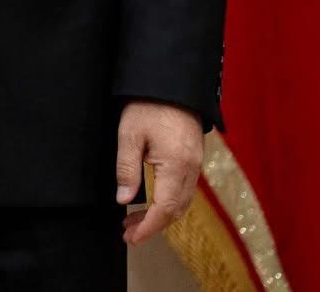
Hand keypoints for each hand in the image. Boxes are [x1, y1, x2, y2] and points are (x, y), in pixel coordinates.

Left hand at [116, 100, 203, 243]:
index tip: (131, 238)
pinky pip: (185, 189)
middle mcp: (192, 169)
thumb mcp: (129, 135)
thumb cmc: (147, 105)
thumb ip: (127, 169)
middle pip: (176, 210)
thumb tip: (123, 200)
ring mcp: (197, 164)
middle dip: (152, 225)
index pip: (164, 208)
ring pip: (182, 202)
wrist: (171, 82)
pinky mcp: (195, 158)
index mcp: (177, 165)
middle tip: (127, 232)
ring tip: (134, 221)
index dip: (148, 227)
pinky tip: (152, 202)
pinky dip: (169, 202)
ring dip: (161, 215)